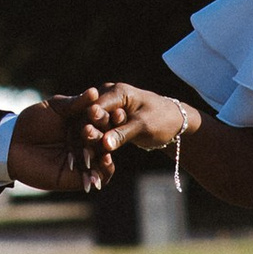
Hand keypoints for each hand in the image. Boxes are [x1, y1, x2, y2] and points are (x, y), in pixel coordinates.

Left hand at [5, 92, 120, 194]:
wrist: (12, 143)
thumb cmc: (32, 121)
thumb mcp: (54, 107)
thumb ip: (75, 103)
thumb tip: (95, 92)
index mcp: (83, 124)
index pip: (101, 122)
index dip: (107, 119)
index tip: (116, 113)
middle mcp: (85, 142)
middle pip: (102, 141)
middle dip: (103, 138)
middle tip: (98, 135)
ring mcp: (82, 160)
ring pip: (102, 160)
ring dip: (106, 156)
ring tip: (105, 153)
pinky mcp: (75, 178)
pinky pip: (95, 177)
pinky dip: (102, 173)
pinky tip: (103, 165)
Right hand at [83, 83, 203, 156]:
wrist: (173, 122)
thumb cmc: (163, 120)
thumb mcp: (143, 126)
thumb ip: (123, 134)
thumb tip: (105, 144)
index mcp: (117, 91)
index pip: (95, 109)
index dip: (88, 126)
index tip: (83, 144)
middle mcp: (108, 96)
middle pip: (90, 117)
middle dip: (85, 137)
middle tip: (79, 156)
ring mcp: (107, 107)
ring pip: (91, 126)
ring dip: (87, 143)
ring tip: (81, 162)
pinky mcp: (108, 118)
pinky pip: (98, 131)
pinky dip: (94, 144)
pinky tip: (88, 160)